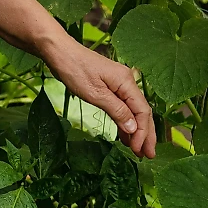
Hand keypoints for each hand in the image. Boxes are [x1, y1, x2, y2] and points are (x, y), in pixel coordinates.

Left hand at [45, 40, 156, 158]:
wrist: (59, 51)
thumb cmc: (74, 69)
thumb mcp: (95, 93)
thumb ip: (116, 110)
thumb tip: (134, 128)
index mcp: (126, 82)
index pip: (142, 111)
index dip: (143, 133)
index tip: (140, 151)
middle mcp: (127, 82)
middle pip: (142, 112)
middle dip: (146, 134)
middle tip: (148, 156)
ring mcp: (119, 83)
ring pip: (133, 110)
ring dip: (136, 130)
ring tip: (138, 151)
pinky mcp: (109, 86)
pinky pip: (122, 106)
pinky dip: (124, 121)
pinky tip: (124, 135)